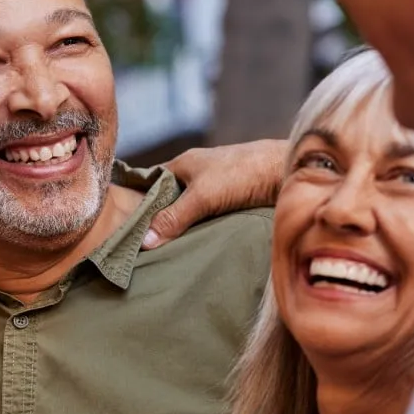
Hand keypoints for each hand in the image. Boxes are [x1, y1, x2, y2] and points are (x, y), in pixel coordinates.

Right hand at [142, 139, 286, 248]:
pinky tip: (196, 244)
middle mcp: (197, 173)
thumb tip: (144, 242)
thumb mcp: (202, 197)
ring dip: (182, 226)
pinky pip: (208, 216)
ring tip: (167, 250)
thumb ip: (173, 218)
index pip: (149, 182)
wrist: (289, 171)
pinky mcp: (233, 200)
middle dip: (158, 218)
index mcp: (183, 163)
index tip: (124, 226)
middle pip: (168, 198)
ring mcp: (216, 186)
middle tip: (143, 245)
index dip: (137, 201)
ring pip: (190, 209)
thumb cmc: (244, 173)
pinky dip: (201, 228)